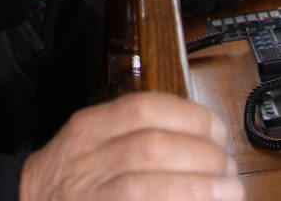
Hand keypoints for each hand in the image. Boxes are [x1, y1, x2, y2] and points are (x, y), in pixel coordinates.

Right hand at [19, 92, 242, 200]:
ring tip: (228, 190)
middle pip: (150, 144)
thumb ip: (130, 133)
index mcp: (89, 126)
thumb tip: (197, 137)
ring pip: (146, 180)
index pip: (142, 108)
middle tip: (227, 165)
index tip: (215, 128)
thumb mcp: (91, 142)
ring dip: (196, 186)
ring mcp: (89, 189)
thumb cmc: (69, 178)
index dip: (187, 115)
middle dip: (199, 154)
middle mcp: (86, 154)